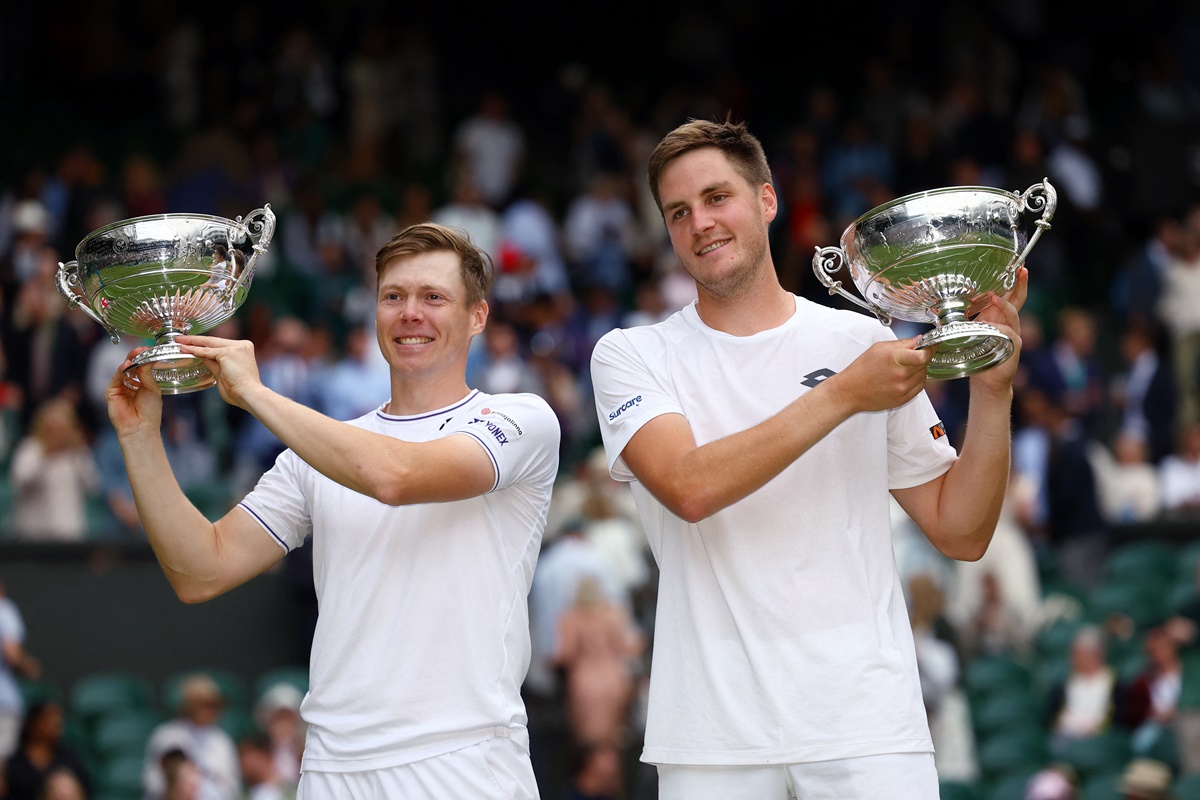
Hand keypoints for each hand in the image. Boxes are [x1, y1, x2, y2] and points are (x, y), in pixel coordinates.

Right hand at [106, 348, 163, 439]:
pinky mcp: (111, 392)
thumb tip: (148, 359)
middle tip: (141, 349)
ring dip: (129, 361)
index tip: (148, 350)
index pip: (140, 368)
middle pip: (130, 367)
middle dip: (135, 357)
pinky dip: (121, 370)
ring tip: (136, 354)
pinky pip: (116, 378)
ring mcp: (120, 388)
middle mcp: (129, 385)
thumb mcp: (152, 388)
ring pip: (123, 371)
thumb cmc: (149, 411)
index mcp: (141, 385)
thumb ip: (147, 374)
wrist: (141, 426)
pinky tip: (127, 365)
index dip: (143, 359)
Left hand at [176, 335, 263, 410]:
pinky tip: (185, 349)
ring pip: (209, 344)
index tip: (192, 343)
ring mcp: (236, 347)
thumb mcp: (224, 373)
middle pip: (213, 341)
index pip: (219, 344)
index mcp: (243, 349)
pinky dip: (195, 350)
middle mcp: (241, 345)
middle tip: (181, 339)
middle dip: (195, 340)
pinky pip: (207, 351)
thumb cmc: (240, 389)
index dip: (204, 343)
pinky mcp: (228, 352)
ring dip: (192, 343)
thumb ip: (214, 363)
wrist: (249, 394)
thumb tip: (201, 357)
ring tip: (179, 342)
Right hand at [826, 337, 932, 413]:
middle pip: (925, 364)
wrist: (850, 391)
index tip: (933, 345)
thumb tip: (919, 340)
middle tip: (912, 355)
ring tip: (904, 367)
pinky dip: (916, 380)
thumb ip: (902, 343)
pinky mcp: (903, 399)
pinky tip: (905, 377)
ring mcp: (902, 388)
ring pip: (924, 375)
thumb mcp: (879, 348)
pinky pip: (919, 387)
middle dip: (922, 357)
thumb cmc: (862, 369)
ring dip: (919, 369)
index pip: (924, 354)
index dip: (931, 349)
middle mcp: (900, 374)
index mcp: (894, 358)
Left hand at [970, 266, 1027, 392]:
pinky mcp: (1013, 345)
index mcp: (997, 315)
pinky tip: (990, 325)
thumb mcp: (969, 331)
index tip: (1013, 266)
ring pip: (1013, 314)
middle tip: (1022, 269)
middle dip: (1020, 284)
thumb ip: (964, 318)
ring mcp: (1013, 332)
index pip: (1007, 294)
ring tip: (996, 297)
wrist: (986, 380)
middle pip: (1018, 298)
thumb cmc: (977, 354)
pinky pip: (1008, 332)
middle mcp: (1008, 321)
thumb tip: (944, 305)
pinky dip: (999, 327)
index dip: (1011, 281)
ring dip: (1005, 305)